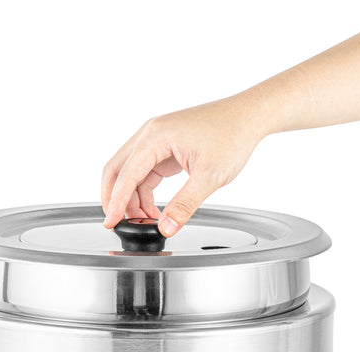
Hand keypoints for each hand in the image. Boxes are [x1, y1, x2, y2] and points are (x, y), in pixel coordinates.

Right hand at [101, 95, 263, 236]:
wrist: (249, 116)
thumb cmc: (232, 135)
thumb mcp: (209, 177)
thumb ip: (184, 205)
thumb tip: (166, 227)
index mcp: (157, 136)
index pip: (126, 174)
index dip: (116, 202)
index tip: (110, 223)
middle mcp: (151, 134)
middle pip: (117, 169)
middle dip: (114, 198)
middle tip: (117, 224)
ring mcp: (156, 139)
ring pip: (130, 172)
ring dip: (131, 198)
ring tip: (145, 222)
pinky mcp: (165, 147)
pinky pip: (144, 172)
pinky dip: (144, 192)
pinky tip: (153, 210)